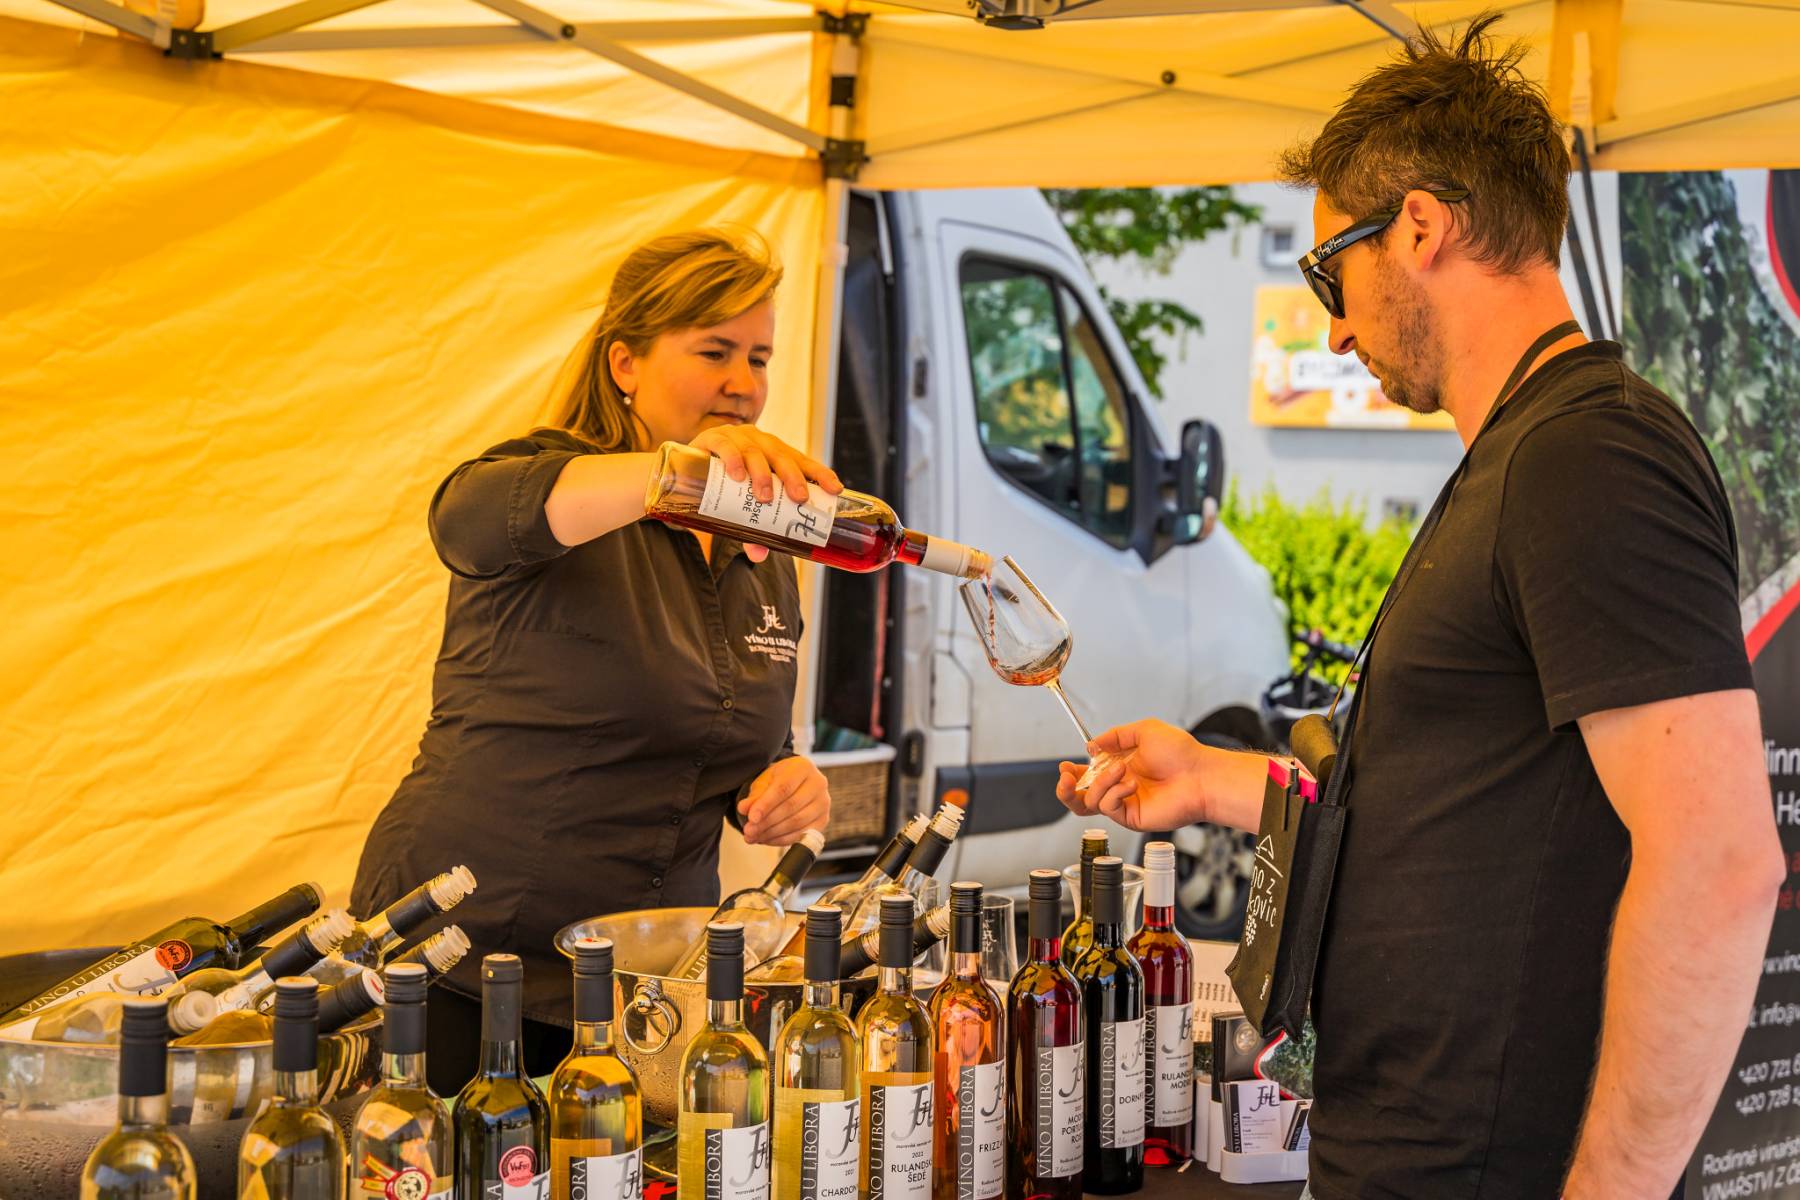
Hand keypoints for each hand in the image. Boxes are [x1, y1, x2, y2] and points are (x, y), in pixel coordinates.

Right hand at [688, 426, 842, 562]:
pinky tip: (737, 476)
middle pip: (782, 456)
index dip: (820, 473)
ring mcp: (736, 437)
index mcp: (773, 453)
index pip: (802, 461)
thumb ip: (751, 529)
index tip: (835, 490)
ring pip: (755, 452)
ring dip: (762, 474)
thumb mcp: (741, 509)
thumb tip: (759, 556)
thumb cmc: (722, 487)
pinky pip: (725, 446)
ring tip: (765, 498)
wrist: (682, 471)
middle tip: (798, 499)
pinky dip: (732, 460)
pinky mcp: (711, 438)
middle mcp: (759, 441)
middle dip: (793, 477)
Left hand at [739, 755, 830, 845]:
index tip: (751, 818)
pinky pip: (802, 834)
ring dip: (772, 833)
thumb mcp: (764, 783)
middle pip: (791, 806)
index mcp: (803, 767)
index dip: (766, 805)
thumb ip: (755, 796)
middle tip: (749, 831)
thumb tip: (744, 809)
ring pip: (797, 822)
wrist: (795, 783)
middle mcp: (819, 783)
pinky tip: (766, 839)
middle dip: (767, 822)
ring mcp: (823, 803)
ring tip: (754, 836)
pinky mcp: (823, 820)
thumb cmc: (779, 780)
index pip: (783, 788)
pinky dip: (782, 840)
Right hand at [1055, 719, 1210, 831]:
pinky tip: (1131, 783)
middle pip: (1080, 797)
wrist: (1201, 776)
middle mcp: (1120, 787)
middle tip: (1066, 777)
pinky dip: (1114, 792)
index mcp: (1121, 768)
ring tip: (1121, 769)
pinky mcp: (1131, 817)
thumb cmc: (1181, 754)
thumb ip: (1115, 736)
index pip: (1088, 776)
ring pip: (1090, 801)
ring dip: (1100, 782)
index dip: (1073, 773)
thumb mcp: (1144, 731)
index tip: (1066, 765)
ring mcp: (1125, 804)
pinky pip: (1108, 807)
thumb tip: (1091, 747)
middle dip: (1065, 789)